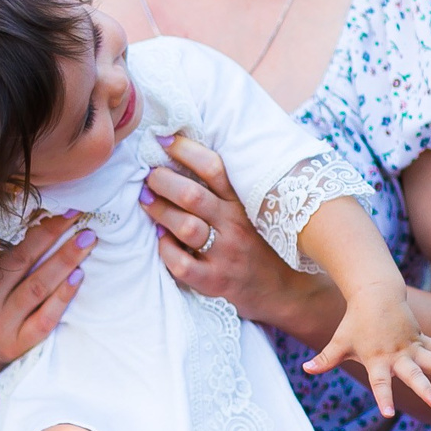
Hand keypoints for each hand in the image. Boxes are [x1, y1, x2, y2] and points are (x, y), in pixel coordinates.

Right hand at [0, 214, 91, 414]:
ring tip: (86, 244)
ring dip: (64, 264)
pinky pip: (44, 320)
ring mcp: (3, 327)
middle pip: (25, 267)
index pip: (10, 253)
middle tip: (84, 225)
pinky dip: (62, 298)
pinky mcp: (18, 345)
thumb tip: (39, 224)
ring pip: (37, 291)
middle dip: (56, 241)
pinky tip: (78, 278)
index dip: (39, 232)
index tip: (65, 214)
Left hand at [142, 135, 321, 323]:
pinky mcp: (215, 281)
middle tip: (148, 175)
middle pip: (193, 195)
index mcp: (241, 203)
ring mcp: (225, 254)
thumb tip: (180, 162)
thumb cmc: (260, 246)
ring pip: (185, 226)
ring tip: (145, 199)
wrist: (285, 290)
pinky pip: (182, 264)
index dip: (186, 150)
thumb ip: (223, 192)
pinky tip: (159, 240)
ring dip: (160, 210)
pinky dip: (165, 249)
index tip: (163, 140)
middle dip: (163, 180)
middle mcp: (234, 225)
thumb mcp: (249, 213)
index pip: (214, 168)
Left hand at [303, 284, 430, 417]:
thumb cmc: (355, 323)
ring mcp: (412, 346)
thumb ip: (325, 359)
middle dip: (425, 389)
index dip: (382, 398)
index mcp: (378, 360)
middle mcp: (398, 355)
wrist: (375, 294)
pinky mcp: (420, 339)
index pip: (379, 383)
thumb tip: (305, 368)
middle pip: (414, 375)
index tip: (387, 414)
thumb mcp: (339, 342)